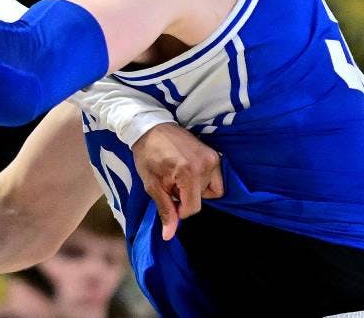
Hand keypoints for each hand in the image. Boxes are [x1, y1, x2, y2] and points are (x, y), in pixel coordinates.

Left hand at [131, 123, 222, 240]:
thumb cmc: (147, 155)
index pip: (193, 207)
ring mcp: (213, 157)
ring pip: (211, 190)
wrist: (150, 127)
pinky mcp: (214, 153)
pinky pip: (216, 178)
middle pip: (202, 199)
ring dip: (196, 189)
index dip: (179, 210)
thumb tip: (169, 236)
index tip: (168, 197)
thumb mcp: (152, 185)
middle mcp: (206, 165)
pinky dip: (204, 180)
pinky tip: (188, 171)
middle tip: (171, 182)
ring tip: (179, 176)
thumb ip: (165, 209)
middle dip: (186, 197)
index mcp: (189, 173)